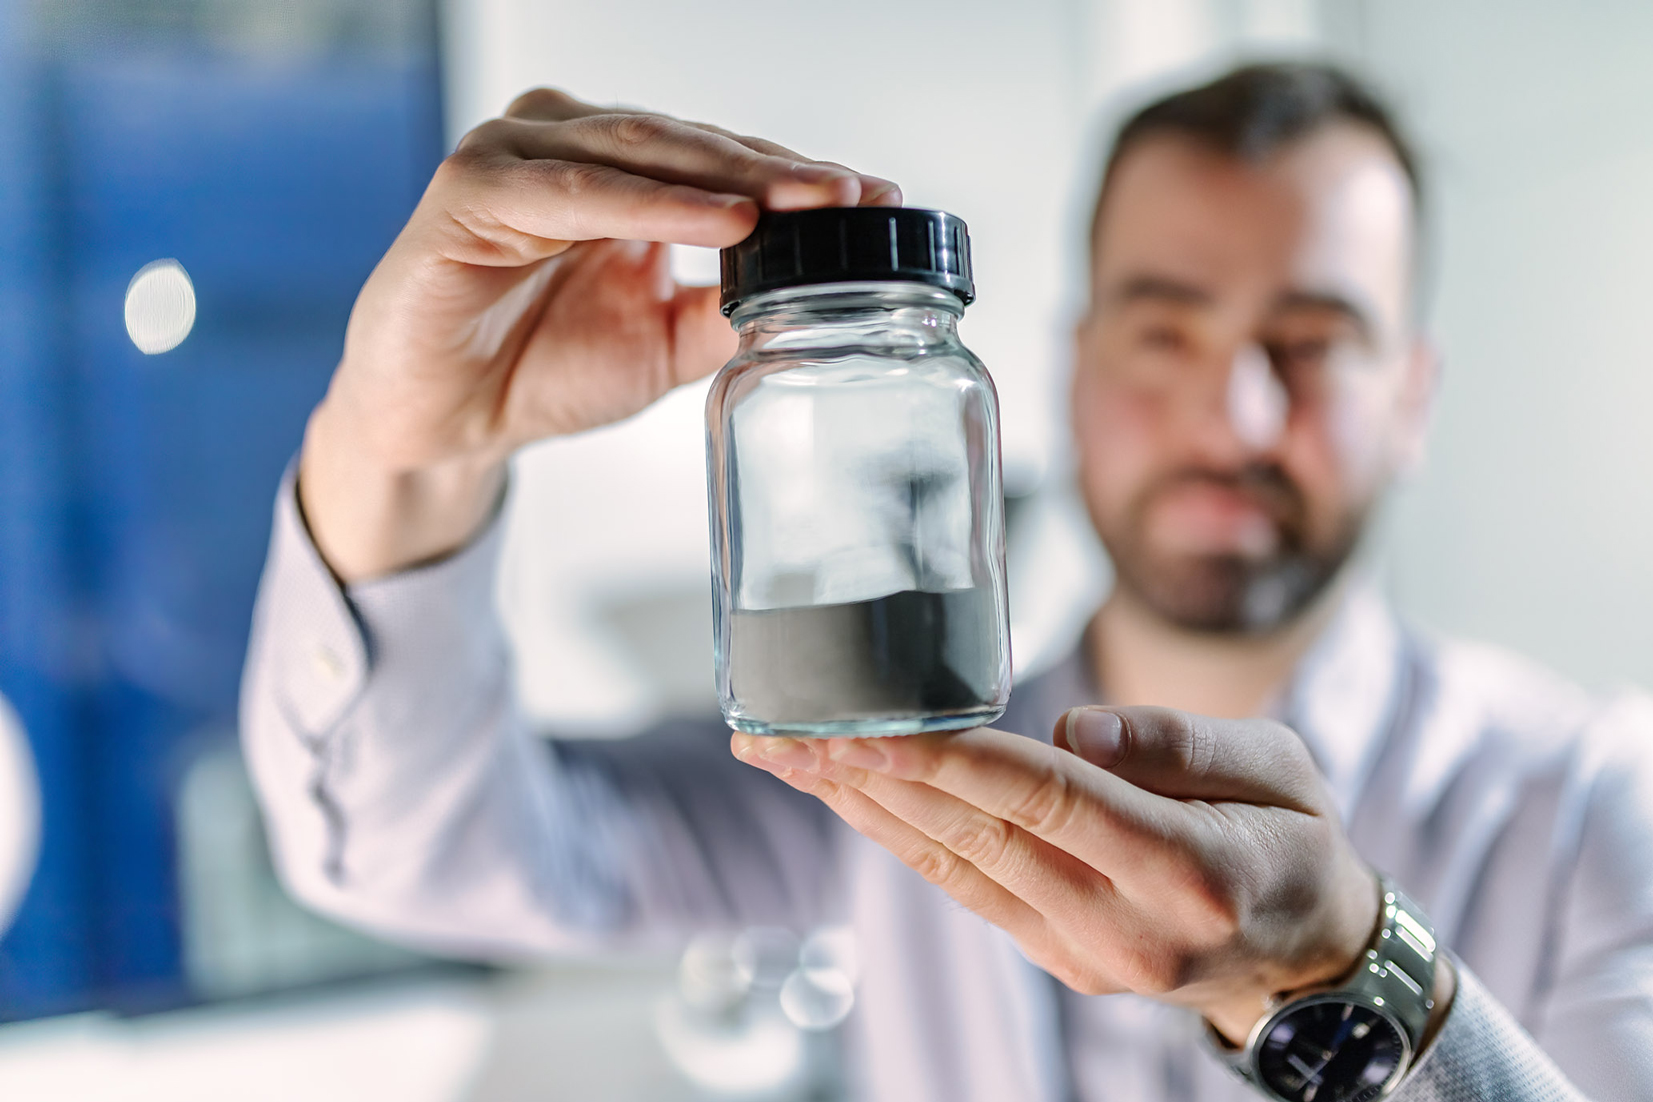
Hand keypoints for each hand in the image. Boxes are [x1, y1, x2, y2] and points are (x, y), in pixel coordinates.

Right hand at [300, 88, 899, 580]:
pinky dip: (653, 206)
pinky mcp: (473, 190)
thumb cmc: (539, 370)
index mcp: (617, 174)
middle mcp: (568, 147)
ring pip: (643, 154)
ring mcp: (517, 158)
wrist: (441, 425)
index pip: (721, 161)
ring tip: (806, 205)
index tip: (878, 200)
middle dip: (780, 173)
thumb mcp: (661, 346)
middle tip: (856, 198)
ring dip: (729, 178)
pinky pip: (578, 193)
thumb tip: (819, 300)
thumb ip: (728, 312)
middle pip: (693, 146)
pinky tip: (722, 222)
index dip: (799, 179)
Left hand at [731, 707, 1380, 1041]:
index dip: (943, 759)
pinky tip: (851, 796)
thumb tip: (1073, 729)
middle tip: (776, 731)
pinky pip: (964, 887)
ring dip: (861, 809)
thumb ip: (1178, 744)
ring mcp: (1084, 954)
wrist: (1308, 960)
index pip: (1042, 798)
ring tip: (783, 757)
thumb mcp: (1282, 767)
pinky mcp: (1058, 958)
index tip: (858, 727)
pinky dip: (901, 838)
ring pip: (952, 867)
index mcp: (1188, 869)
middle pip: (973, 835)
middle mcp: (1124, 926)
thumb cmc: (1294, 840)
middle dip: (864, 779)